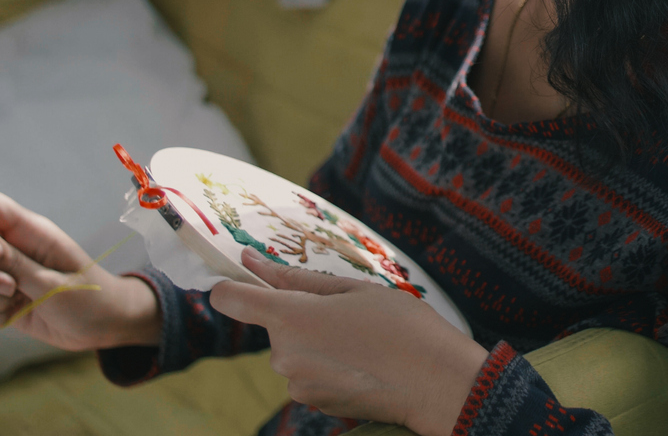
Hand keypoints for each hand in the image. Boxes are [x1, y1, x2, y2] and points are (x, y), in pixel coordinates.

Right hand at [0, 187, 160, 350]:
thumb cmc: (89, 298)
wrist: (103, 327)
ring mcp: (4, 274)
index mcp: (30, 231)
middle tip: (10, 288)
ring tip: (18, 301)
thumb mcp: (54, 283)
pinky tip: (16, 316)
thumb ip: (17, 264)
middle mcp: (13, 248)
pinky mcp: (0, 299)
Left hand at [210, 247, 488, 435]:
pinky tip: (363, 363)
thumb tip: (252, 262)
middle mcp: (284, 354)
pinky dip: (328, 366)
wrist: (436, 382)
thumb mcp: (354, 289)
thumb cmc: (401, 327)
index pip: (231, 298)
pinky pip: (309, 374)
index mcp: (291, 317)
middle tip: (349, 314)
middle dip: (303, 316)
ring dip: (318, 342)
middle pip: (275, 325)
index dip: (235, 285)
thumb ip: (299, 279)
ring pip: (295, 350)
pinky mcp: (313, 404)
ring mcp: (297, 384)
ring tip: (363, 341)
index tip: (252, 278)